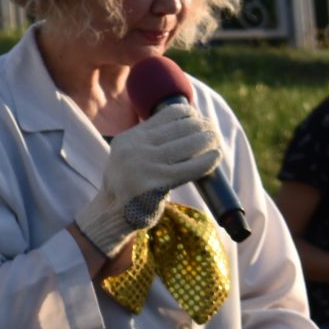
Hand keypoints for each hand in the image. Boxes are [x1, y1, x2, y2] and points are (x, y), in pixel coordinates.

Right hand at [74, 101, 221, 256]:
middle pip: (181, 128)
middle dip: (202, 127)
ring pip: (189, 145)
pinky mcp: (157, 185)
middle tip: (213, 131)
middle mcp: (135, 148)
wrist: (112, 214)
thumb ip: (148, 142)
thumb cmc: (129, 184)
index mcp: (129, 138)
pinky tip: (216, 157)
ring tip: (216, 141)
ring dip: (208, 140)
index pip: (167, 115)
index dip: (189, 114)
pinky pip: (191, 168)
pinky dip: (208, 161)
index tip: (199, 119)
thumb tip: (185, 125)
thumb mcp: (129, 155)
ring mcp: (145, 166)